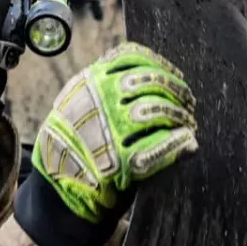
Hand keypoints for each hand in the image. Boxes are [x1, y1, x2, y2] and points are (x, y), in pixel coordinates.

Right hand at [32, 43, 197, 223]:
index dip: (160, 65)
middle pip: (151, 81)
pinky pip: (159, 147)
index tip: (175, 74)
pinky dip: (178, 143)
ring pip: (157, 110)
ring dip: (179, 116)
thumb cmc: (72, 143)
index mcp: (88, 82)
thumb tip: (148, 70)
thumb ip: (104, 86)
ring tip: (188, 123)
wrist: (57, 188)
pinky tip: (189, 143)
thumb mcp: (78, 104)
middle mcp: (99, 100)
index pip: (132, 57)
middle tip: (188, 103)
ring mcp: (109, 129)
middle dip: (176, 91)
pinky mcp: (121, 161)